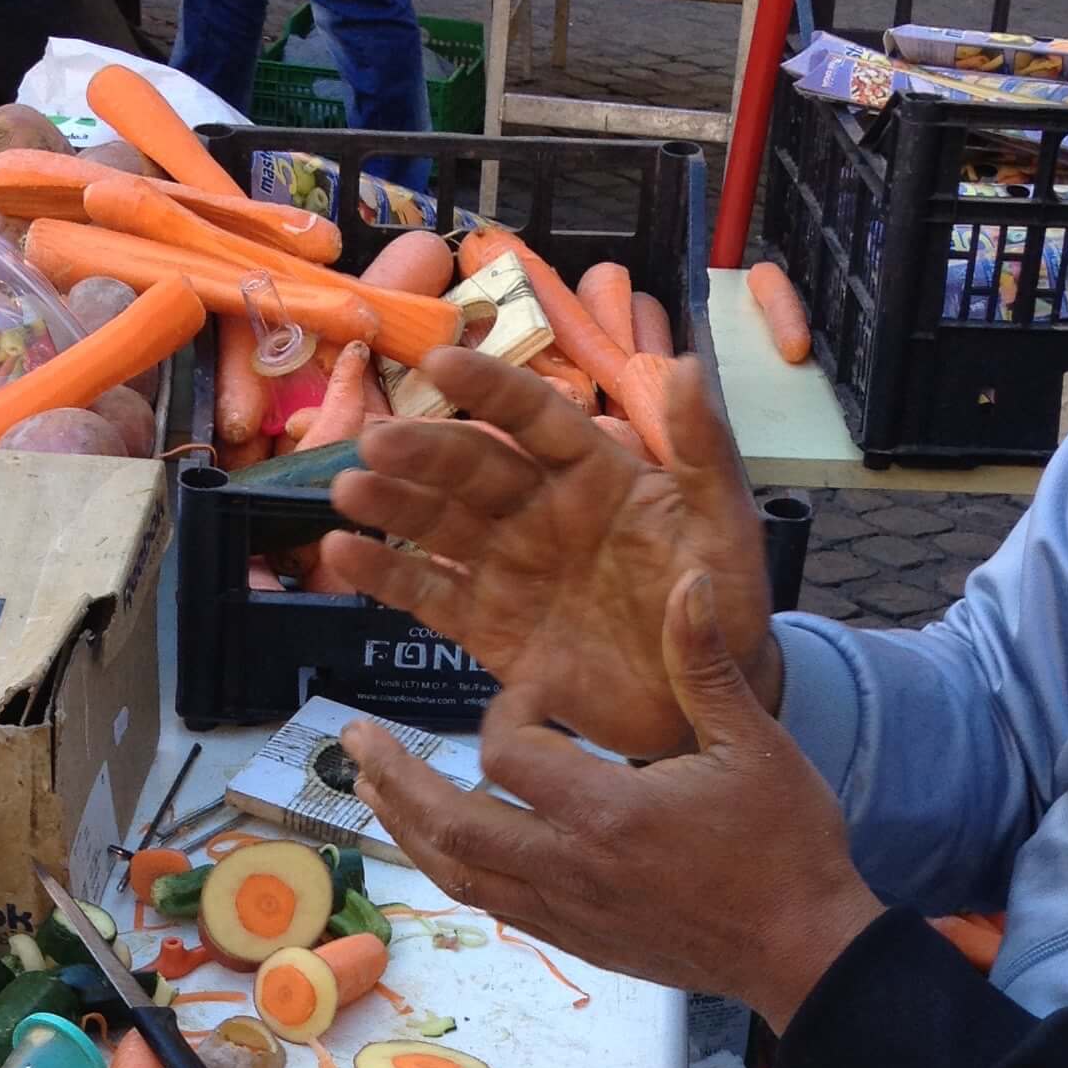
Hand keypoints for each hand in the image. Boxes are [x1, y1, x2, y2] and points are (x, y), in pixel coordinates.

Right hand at [320, 347, 778, 760]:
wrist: (703, 705)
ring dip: (392, 505)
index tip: (439, 362)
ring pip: (440, 524)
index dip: (490, 390)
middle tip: (377, 442)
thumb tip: (688, 367)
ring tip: (349, 491)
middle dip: (424, 452)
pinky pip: (429, 595)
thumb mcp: (724, 527)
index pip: (535, 418)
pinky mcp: (488, 628)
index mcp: (595, 473)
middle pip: (472, 469)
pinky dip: (386, 577)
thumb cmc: (721, 605)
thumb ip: (704, 452)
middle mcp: (540, 509)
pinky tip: (344, 554)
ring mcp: (508, 567)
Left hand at [346, 570, 880, 1028]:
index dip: (508, 712)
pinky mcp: (575, 941)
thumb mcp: (754, 743)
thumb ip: (704, 663)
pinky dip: (451, 870)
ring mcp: (566, 913)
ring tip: (371, 790)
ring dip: (405, 830)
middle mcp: (571, 868)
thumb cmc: (786, 847)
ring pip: (458, 874)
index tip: (532, 694)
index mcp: (608, 812)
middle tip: (354, 740)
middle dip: (395, 780)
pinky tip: (434, 846)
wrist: (803, 951)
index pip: (510, 754)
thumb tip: (685, 580)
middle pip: (452, 825)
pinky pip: (491, 905)